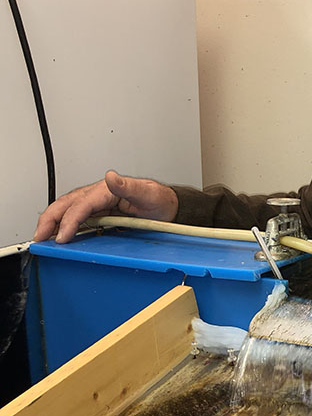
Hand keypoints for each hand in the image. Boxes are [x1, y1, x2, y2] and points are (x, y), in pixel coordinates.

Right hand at [34, 170, 178, 242]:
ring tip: (42, 238)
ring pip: (67, 211)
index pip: (82, 205)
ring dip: (52, 223)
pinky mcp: (98, 212)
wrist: (168, 207)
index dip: (70, 221)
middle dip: (50, 220)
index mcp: (107, 190)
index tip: (62, 237)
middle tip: (39, 237)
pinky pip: (76, 218)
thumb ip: (129, 186)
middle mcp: (98, 195)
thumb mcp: (148, 193)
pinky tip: (58, 235)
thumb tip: (111, 177)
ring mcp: (97, 204)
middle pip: (66, 205)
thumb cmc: (159, 199)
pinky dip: (63, 226)